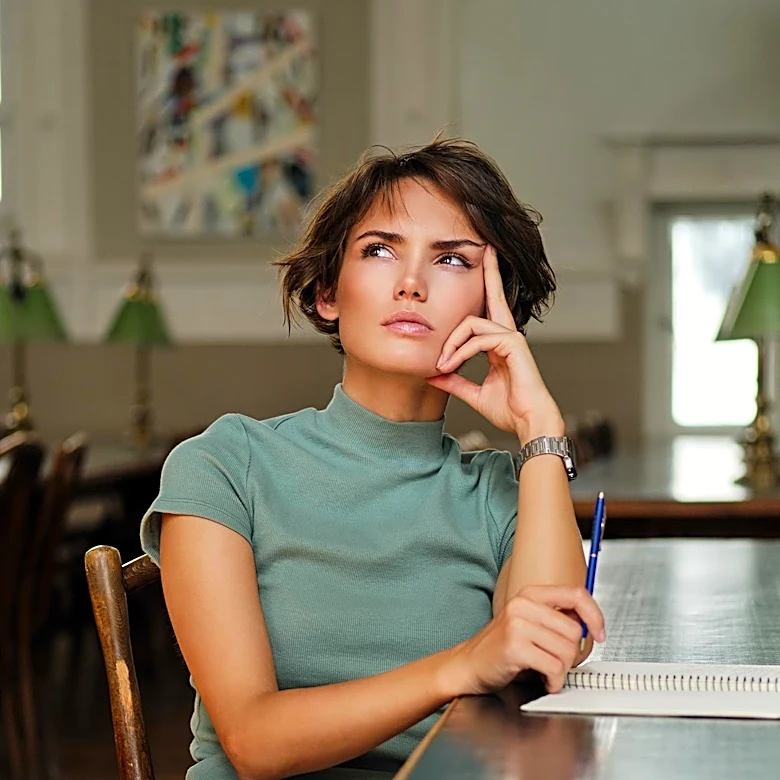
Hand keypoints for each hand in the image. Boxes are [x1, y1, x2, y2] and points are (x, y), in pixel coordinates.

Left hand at [426, 245, 561, 443]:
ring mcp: (512, 338)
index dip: (486, 288)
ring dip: (451, 343)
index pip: (488, 311)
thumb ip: (455, 381)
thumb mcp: (474, 394)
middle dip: (489, 271)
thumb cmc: (510, 410)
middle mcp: (507, 336)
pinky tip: (450, 365)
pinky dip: (461, 352)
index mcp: (499, 344)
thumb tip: (432, 375)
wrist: (529, 423)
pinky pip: (479, 339)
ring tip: (441, 364)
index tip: (480, 268)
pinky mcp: (514, 345)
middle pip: (494, 296)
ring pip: (472, 323)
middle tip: (484, 249)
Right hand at [440, 584, 605, 696]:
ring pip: (566, 650)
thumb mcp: (528, 623)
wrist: (468, 664)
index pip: (576, 594)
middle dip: (571, 655)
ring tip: (547, 672)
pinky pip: (553, 667)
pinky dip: (554, 681)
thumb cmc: (501, 647)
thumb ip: (555, 618)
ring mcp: (517, 624)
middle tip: (557, 663)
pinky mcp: (514, 646)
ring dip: (562, 670)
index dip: (594, 614)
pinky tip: (544, 681)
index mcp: (530, 594)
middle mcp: (523, 604)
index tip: (600, 632)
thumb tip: (588, 622)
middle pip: (573, 630)